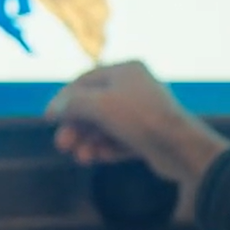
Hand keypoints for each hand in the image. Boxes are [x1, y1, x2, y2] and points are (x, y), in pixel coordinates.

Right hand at [47, 61, 229, 187]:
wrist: (181, 147)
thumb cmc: (140, 118)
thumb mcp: (100, 104)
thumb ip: (73, 103)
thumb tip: (54, 109)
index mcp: (127, 71)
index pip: (86, 81)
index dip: (64, 99)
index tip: (49, 119)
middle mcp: (135, 89)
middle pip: (95, 106)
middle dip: (77, 126)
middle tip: (62, 145)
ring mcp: (143, 113)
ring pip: (106, 126)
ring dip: (89, 140)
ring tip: (81, 157)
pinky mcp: (149, 137)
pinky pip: (120, 140)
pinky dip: (106, 148)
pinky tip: (97, 158)